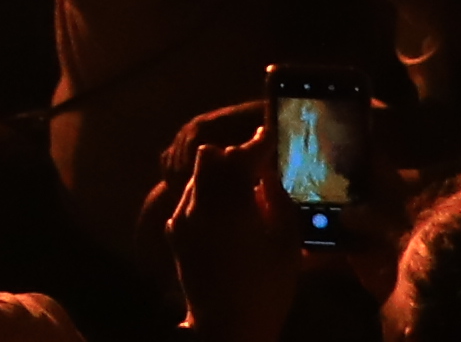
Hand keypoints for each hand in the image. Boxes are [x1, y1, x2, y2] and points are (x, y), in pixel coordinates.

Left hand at [144, 98, 359, 341]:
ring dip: (220, 177)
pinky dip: (208, 197)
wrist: (226, 326)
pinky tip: (227, 217)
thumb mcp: (286, 245)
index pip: (241, 156)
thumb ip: (279, 201)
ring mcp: (181, 216)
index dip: (258, 144)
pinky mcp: (173, 230)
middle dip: (235, 157)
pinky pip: (189, 198)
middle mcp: (199, 203)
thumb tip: (272, 173)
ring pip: (198, 177)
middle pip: (211, 157)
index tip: (270, 137)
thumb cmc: (266, 288)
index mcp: (231, 205)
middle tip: (257, 169)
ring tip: (244, 195)